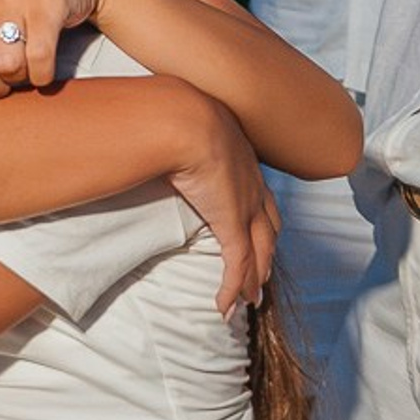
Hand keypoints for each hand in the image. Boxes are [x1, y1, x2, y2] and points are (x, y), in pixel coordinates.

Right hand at [169, 98, 276, 313]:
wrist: (182, 117)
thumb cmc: (173, 113)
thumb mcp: (179, 123)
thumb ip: (171, 133)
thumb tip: (150, 130)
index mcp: (242, 156)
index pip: (260, 195)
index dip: (261, 218)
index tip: (255, 231)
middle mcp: (252, 182)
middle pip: (269, 227)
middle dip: (266, 253)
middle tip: (262, 275)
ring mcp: (246, 204)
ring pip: (259, 251)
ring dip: (254, 277)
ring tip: (249, 299)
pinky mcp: (232, 224)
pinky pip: (237, 265)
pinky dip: (232, 288)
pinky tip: (224, 306)